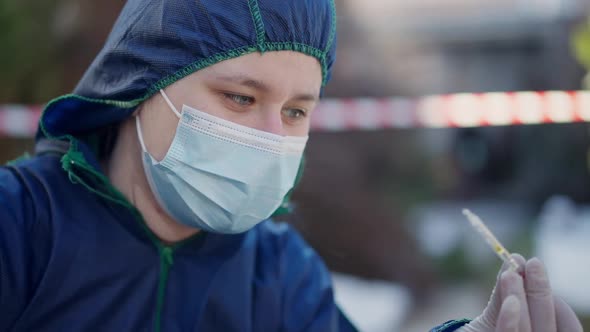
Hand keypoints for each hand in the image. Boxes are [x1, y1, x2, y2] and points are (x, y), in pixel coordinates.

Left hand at [458, 255, 582, 331]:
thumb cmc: (484, 330)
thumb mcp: (498, 313)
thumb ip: (506, 294)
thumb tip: (515, 262)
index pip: (564, 327)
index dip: (558, 303)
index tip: (540, 275)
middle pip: (546, 326)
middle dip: (540, 292)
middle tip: (531, 262)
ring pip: (528, 330)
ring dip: (522, 299)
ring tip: (510, 274)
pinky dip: (510, 320)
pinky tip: (510, 301)